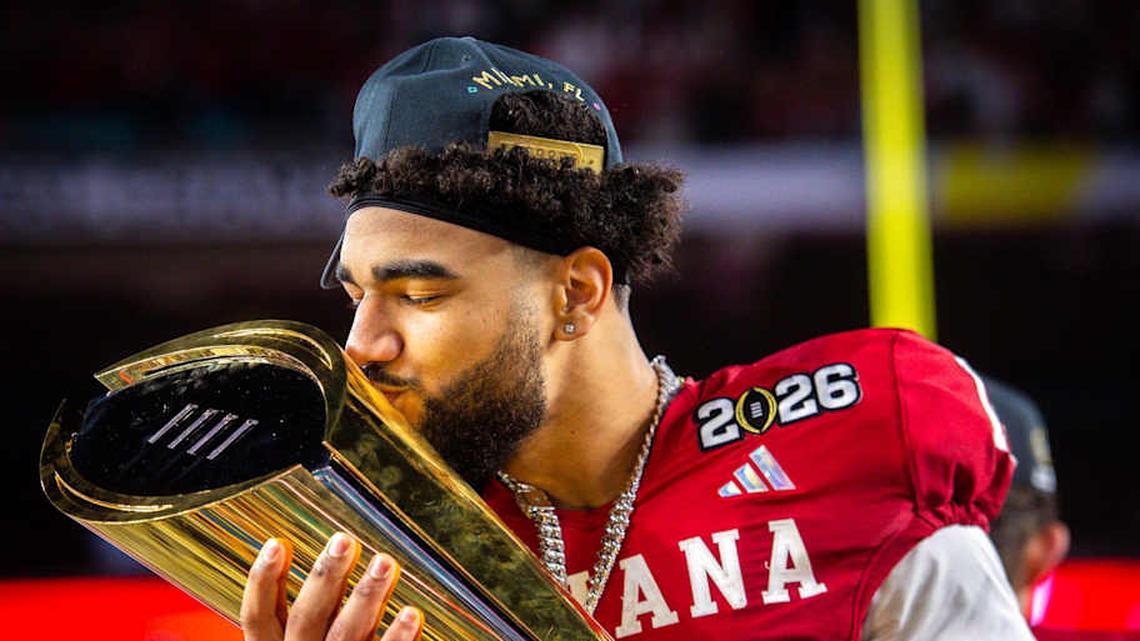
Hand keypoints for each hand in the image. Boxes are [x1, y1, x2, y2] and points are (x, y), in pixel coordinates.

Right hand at [240, 532, 422, 640]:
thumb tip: (300, 556)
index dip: (263, 581)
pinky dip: (397, 638)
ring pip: (346, 635)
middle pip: (306, 618)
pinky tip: (412, 613)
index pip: (257, 617)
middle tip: (345, 541)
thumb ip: (296, 622)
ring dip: (366, 597)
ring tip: (384, 561)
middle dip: (325, 578)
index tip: (277, 543)